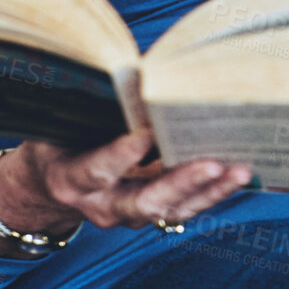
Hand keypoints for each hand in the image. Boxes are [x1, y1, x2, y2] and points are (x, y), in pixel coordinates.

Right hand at [0, 128, 250, 235]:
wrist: (49, 186)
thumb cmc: (59, 139)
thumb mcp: (63, 121)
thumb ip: (93, 108)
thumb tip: (139, 74)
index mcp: (71, 179)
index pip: (96, 170)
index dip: (120, 156)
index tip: (144, 136)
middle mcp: (101, 205)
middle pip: (144, 201)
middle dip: (181, 183)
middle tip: (212, 164)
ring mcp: (128, 214)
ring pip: (172, 210)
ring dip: (209, 191)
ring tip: (239, 170)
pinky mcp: (150, 214)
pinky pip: (184, 207)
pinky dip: (212, 192)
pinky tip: (237, 173)